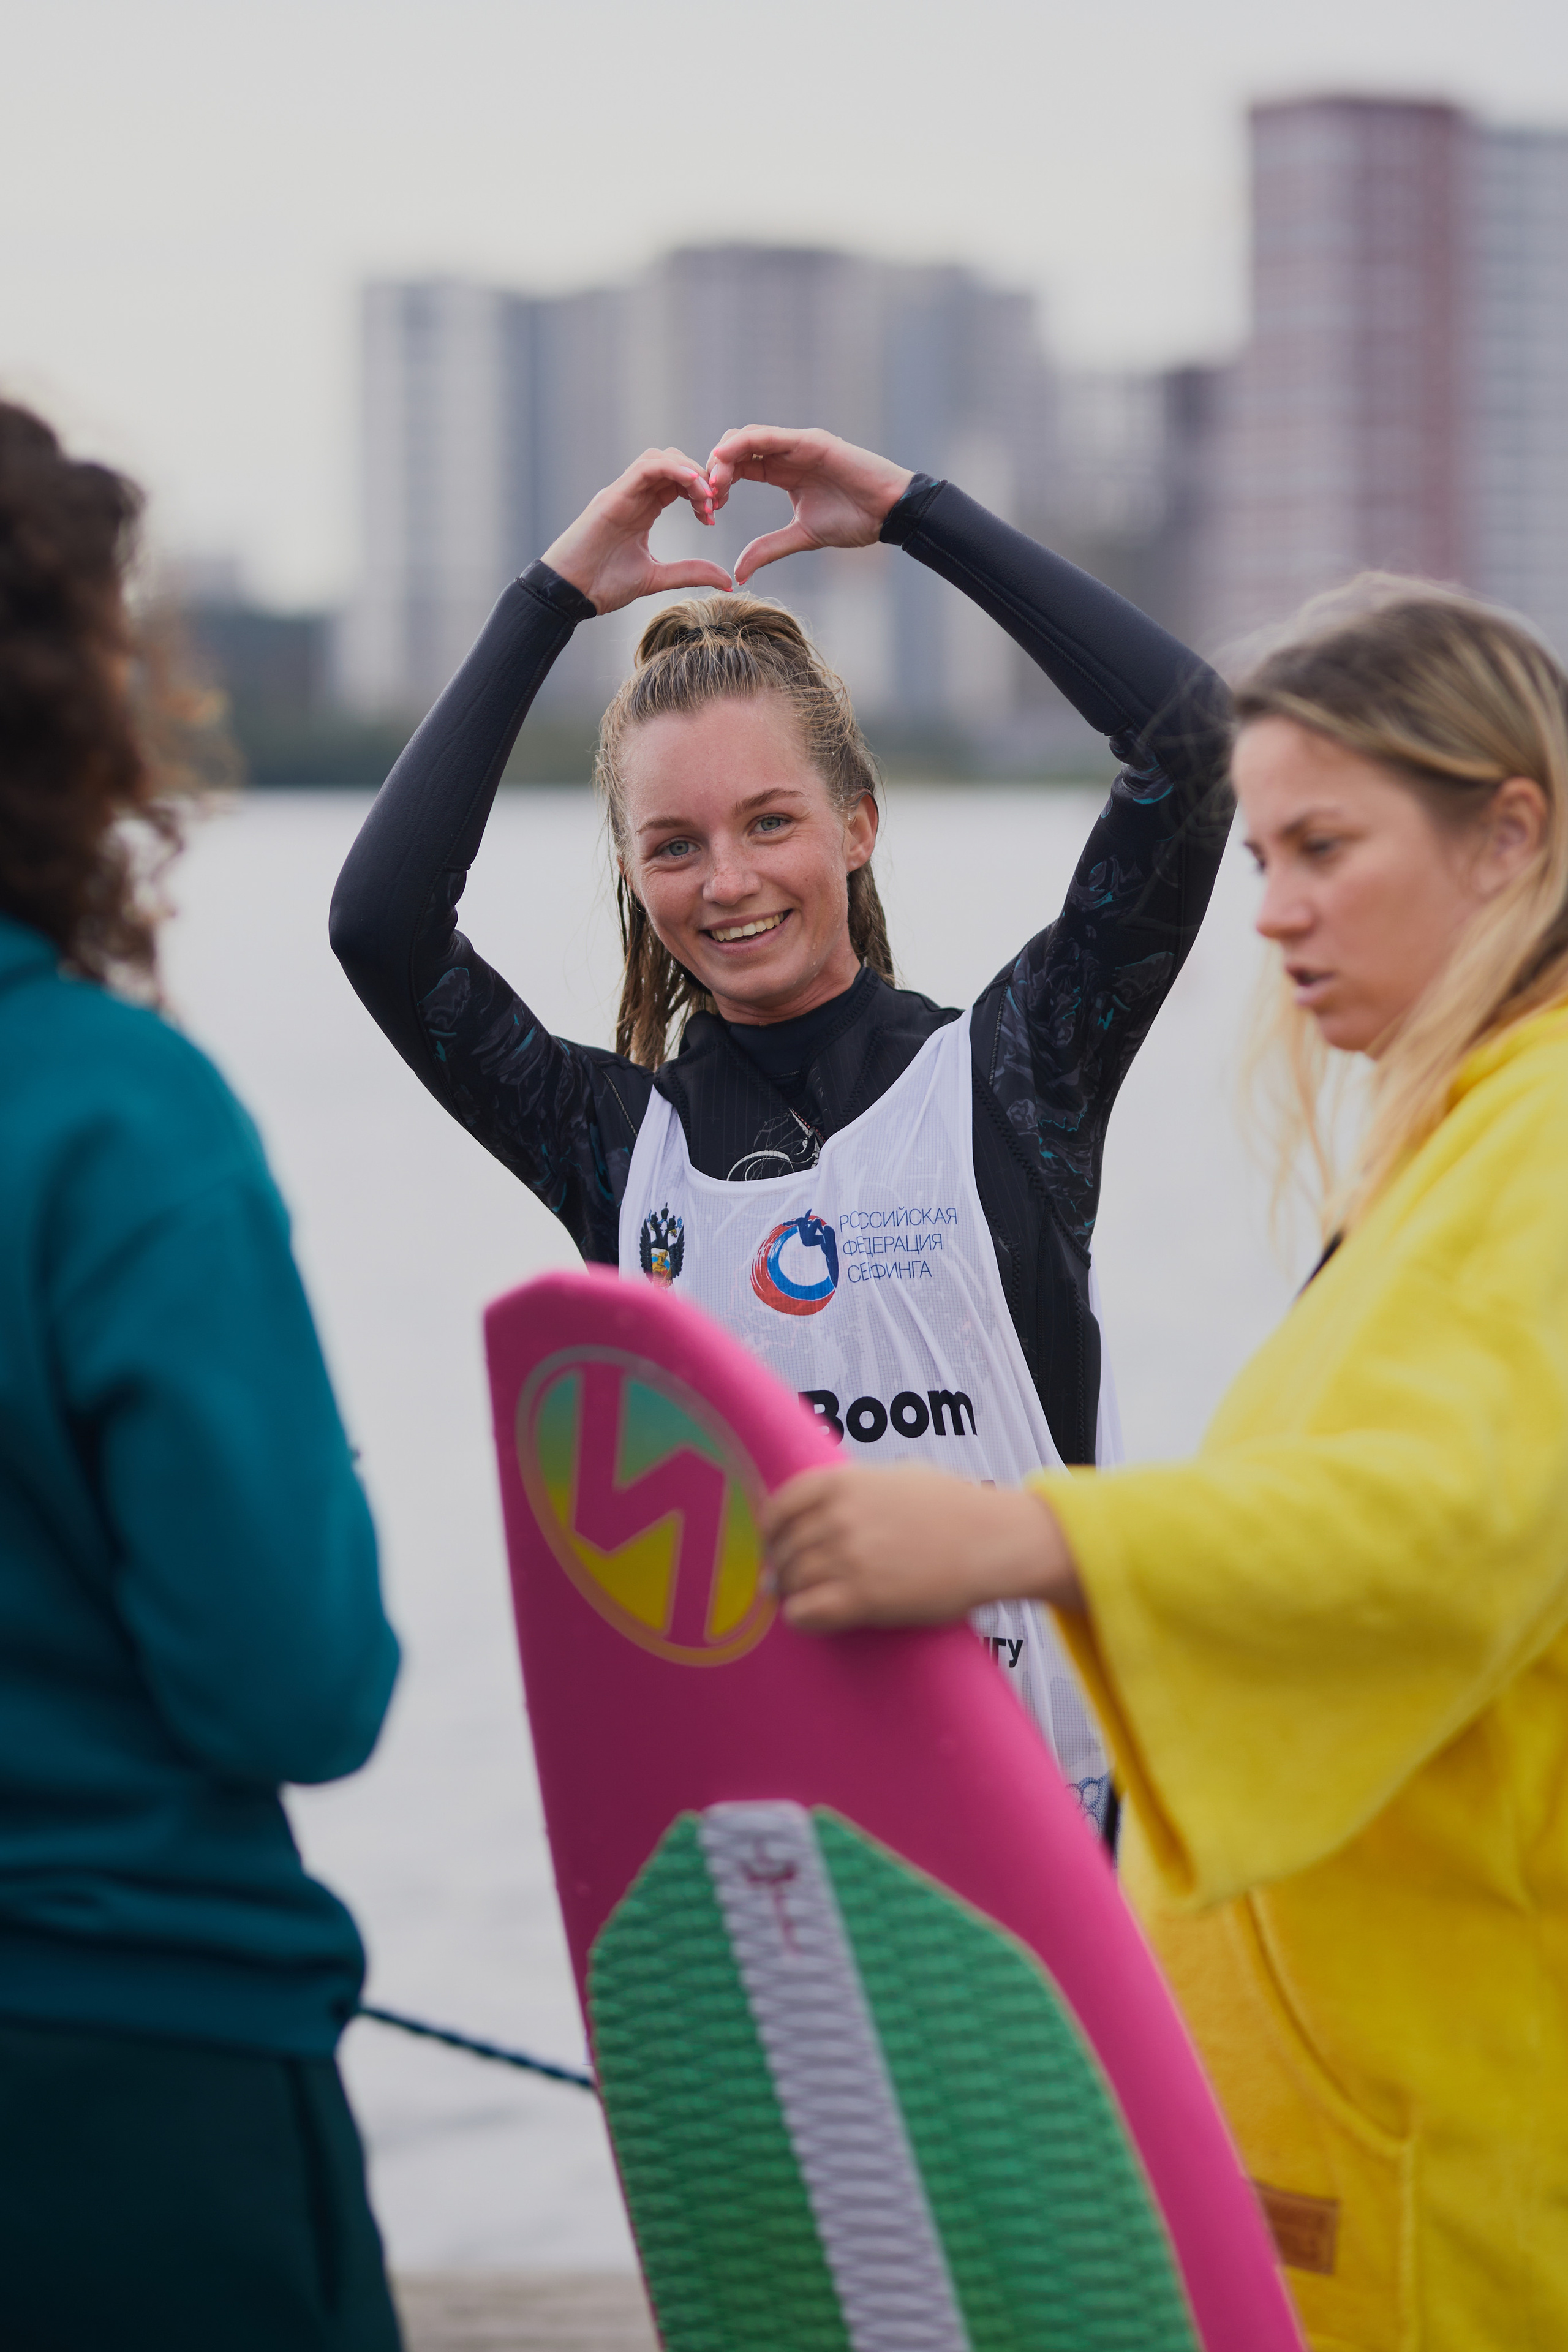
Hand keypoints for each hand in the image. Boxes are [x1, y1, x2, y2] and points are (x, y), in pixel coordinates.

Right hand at [542, 448, 733, 615]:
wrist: (569, 594)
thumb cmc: (603, 585)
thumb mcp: (656, 578)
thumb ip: (689, 572)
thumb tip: (725, 579)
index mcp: (642, 509)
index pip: (677, 482)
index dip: (701, 491)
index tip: (714, 516)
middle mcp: (633, 495)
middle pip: (673, 462)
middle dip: (700, 477)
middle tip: (715, 504)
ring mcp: (622, 492)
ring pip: (660, 458)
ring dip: (689, 471)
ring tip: (706, 497)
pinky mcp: (613, 497)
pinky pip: (646, 468)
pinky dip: (673, 469)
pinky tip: (693, 484)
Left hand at [706, 426, 913, 585]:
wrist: (889, 513)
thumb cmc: (854, 521)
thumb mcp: (801, 537)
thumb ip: (768, 548)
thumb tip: (738, 572)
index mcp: (782, 471)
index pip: (740, 468)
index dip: (720, 485)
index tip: (708, 510)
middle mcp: (787, 453)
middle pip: (737, 450)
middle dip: (716, 470)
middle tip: (707, 498)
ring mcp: (797, 444)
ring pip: (748, 438)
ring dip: (725, 457)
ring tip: (714, 483)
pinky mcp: (810, 441)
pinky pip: (769, 436)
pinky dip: (745, 444)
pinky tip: (725, 457)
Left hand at [761, 1464, 1082, 1634]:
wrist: (992, 1541)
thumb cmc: (954, 1506)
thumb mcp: (898, 1476)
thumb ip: (857, 1486)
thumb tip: (827, 1506)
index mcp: (843, 1482)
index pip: (780, 1505)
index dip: (771, 1529)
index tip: (773, 1542)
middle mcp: (839, 1517)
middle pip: (784, 1548)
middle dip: (780, 1565)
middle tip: (783, 1579)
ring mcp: (848, 1557)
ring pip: (791, 1580)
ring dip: (790, 1592)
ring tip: (799, 1598)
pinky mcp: (862, 1598)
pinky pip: (806, 1612)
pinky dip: (799, 1617)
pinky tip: (808, 1617)